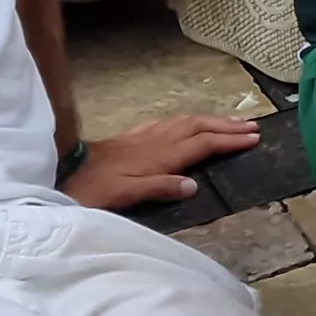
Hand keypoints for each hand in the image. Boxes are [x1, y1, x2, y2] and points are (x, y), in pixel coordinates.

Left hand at [63, 112, 260, 208]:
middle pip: (200, 127)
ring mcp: (145, 135)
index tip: (254, 138)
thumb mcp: (127, 194)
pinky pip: (170, 122)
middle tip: (253, 126)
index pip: (203, 143)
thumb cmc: (95, 189)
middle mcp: (157, 140)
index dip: (229, 141)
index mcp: (161, 155)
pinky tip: (188, 123)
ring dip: (212, 120)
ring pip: (186, 121)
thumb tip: (194, 185)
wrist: (62, 172)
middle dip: (227, 126)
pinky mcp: (134, 135)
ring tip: (231, 122)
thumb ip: (160, 187)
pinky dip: (189, 120)